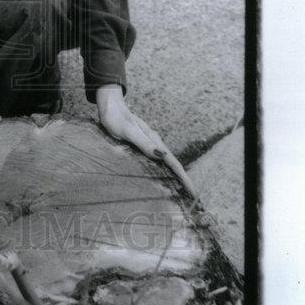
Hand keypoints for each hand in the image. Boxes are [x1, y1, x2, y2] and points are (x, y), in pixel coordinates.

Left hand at [96, 85, 197, 199]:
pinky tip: (165, 179)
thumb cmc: (116, 118)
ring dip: (177, 178)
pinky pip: (158, 162)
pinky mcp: (143, 146)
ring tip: (185, 193)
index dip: (185, 179)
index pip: (174, 164)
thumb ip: (144, 143)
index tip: (194, 193)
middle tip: (195, 199)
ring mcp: (150, 145)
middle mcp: (155, 144)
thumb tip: (162, 156)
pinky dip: (166, 172)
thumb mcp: (129, 131)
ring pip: (168, 164)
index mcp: (155, 141)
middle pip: (175, 166)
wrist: (110, 106)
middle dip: (185, 182)